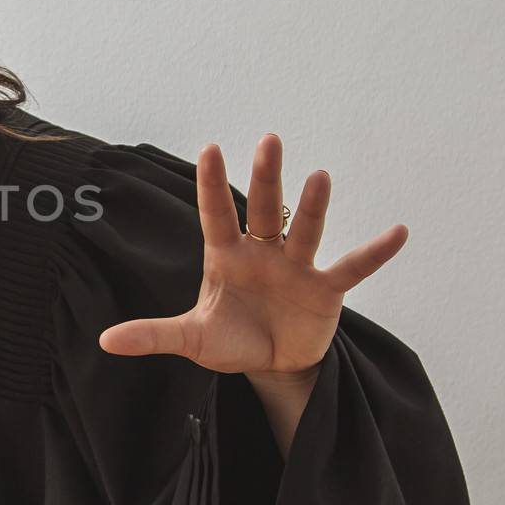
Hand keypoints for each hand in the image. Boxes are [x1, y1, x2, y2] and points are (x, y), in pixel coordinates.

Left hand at [97, 134, 407, 379]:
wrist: (273, 364)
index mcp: (226, 257)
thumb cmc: (230, 339)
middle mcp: (262, 252)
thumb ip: (153, 335)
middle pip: (264, 208)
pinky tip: (399, 231)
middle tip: (270, 140)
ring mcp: (296, 267)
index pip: (216, 214)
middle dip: (266, 177)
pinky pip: (353, 267)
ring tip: (320, 177)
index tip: (209, 148)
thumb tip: (105, 341)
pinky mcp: (326, 290)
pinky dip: (375, 252)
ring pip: (304, 231)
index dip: (212, 184)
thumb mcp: (191, 339)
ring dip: (312, 207)